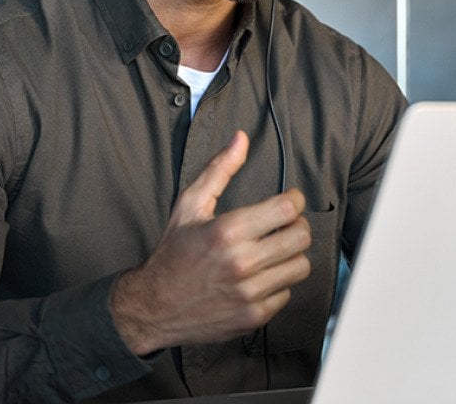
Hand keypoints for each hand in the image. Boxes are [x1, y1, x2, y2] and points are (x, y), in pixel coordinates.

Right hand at [111, 130, 311, 354]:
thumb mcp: (190, 205)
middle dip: (296, 226)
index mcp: (228, 230)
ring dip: (291, 255)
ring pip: (300, 266)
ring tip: (273, 251)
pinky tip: (260, 277)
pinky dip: (278, 284)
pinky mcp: (253, 315)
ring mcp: (249, 292)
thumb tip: (240, 138)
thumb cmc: (173, 253)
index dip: (294, 200)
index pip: (287, 209)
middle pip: (301, 236)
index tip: (288, 202)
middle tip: (284, 226)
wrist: (154, 305)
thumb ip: (219, 169)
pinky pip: (287, 293)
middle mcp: (242, 262)